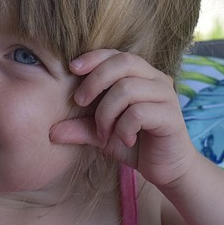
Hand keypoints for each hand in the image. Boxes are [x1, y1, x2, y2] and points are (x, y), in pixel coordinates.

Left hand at [49, 49, 197, 187]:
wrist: (166, 170)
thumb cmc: (135, 145)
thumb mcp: (102, 135)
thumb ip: (81, 128)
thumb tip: (51, 131)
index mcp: (141, 76)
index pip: (116, 54)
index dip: (94, 57)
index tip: (72, 68)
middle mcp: (156, 79)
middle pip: (123, 62)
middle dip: (95, 80)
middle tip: (79, 102)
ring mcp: (166, 96)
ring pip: (127, 88)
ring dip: (107, 112)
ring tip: (105, 133)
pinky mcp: (171, 116)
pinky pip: (138, 112)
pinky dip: (124, 127)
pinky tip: (126, 139)